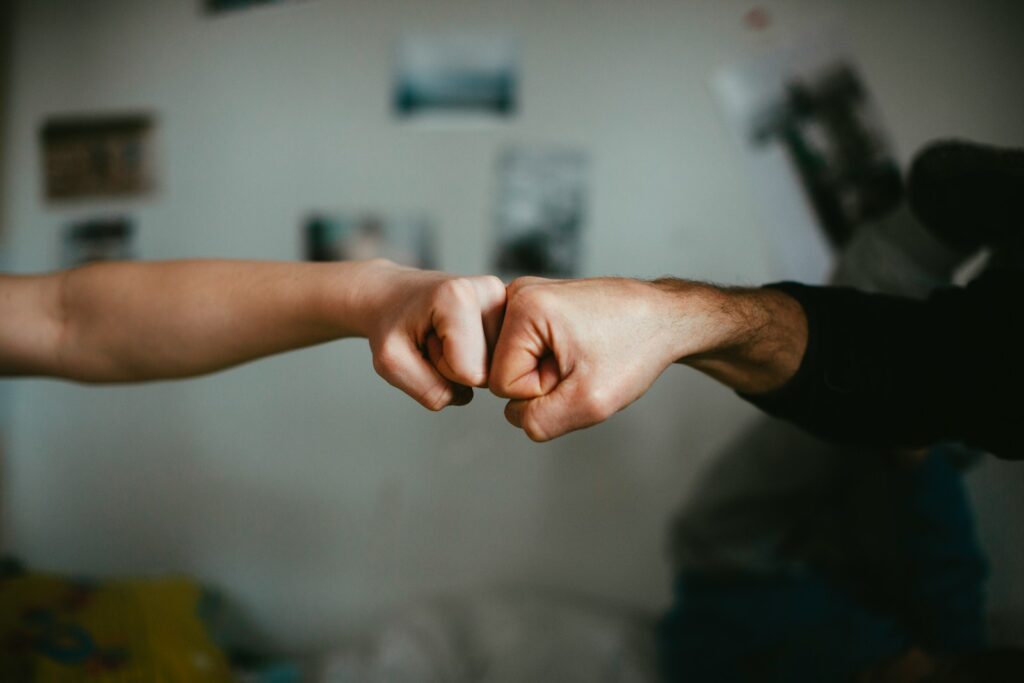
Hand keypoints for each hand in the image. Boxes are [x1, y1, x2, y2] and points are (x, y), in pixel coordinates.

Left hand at [349, 260, 506, 409]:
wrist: (390, 294)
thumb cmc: (389, 323)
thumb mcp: (390, 363)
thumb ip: (430, 390)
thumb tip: (467, 395)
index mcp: (459, 296)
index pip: (470, 373)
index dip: (441, 370)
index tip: (425, 342)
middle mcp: (490, 291)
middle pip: (488, 371)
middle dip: (455, 366)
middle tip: (433, 339)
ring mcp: (505, 298)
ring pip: (497, 366)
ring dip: (465, 361)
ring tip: (442, 334)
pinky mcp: (510, 309)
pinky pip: (501, 357)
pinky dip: (476, 355)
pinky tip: (459, 334)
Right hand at [488, 277, 695, 440]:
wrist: (665, 317)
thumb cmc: (636, 346)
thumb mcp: (590, 402)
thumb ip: (540, 421)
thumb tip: (515, 416)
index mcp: (523, 306)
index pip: (502, 384)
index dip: (542, 390)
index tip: (578, 369)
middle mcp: (517, 293)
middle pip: (503, 370)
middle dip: (543, 380)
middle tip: (582, 362)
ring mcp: (526, 296)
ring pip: (515, 363)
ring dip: (548, 371)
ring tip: (582, 354)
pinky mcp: (536, 304)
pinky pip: (527, 352)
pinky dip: (551, 359)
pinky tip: (577, 348)